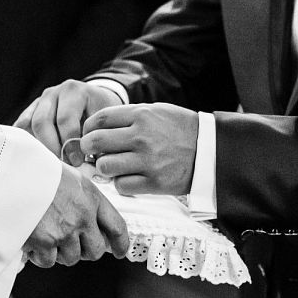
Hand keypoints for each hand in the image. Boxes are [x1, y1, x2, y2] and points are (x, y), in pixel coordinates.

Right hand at [16, 80, 122, 156]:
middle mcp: (54, 93)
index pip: (66, 119)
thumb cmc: (103, 116)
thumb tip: (89, 163)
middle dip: (52, 147)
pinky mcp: (31, 110)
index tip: (77, 161)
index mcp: (75, 91)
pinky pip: (22, 126)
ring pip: (29, 124)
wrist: (96, 101)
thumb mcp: (107, 122)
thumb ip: (98, 137)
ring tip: (54, 162)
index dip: (70, 143)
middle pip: (42, 121)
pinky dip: (28, 142)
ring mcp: (40, 101)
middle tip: (64, 164)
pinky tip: (39, 156)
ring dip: (40, 147)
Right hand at [23, 164, 128, 267]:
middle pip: (96, 250)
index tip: (120, 251)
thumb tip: (90, 221)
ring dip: (60, 253)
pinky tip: (33, 241)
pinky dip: (40, 256)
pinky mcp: (45, 242)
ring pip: (71, 258)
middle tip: (72, 245)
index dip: (121, 243)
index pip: (117, 226)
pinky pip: (48, 261)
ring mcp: (64, 231)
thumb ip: (83, 199)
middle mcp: (83, 216)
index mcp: (91, 197)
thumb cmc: (35, 172)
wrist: (10, 173)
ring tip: (46, 237)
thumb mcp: (69, 178)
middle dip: (85, 251)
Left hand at [77, 102, 198, 196]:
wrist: (210, 150)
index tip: (89, 134)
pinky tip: (130, 177)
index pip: (99, 120)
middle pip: (95, 142)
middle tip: (93, 152)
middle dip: (88, 148)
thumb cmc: (180, 129)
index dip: (87, 128)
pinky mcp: (154, 182)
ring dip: (105, 167)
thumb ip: (128, 117)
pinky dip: (122, 183)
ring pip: (104, 166)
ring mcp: (147, 161)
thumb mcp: (156, 111)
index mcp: (142, 116)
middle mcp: (142, 137)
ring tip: (114, 165)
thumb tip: (97, 129)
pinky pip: (121, 185)